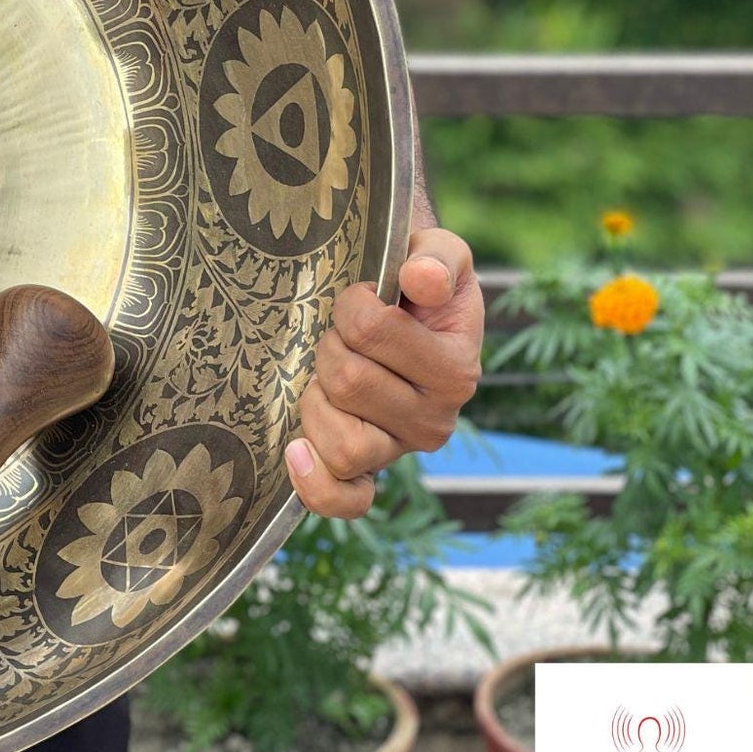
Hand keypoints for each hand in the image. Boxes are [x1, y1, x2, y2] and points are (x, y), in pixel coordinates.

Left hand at [285, 227, 483, 517]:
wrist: (401, 311)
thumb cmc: (415, 281)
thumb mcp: (437, 252)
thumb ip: (436, 258)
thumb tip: (421, 280)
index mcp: (457, 370)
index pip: (371, 331)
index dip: (350, 305)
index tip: (361, 297)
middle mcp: (436, 421)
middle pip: (346, 383)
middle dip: (329, 346)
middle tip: (341, 336)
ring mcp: (399, 450)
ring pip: (340, 441)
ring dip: (316, 398)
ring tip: (328, 374)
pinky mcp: (367, 471)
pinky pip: (344, 499)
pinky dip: (316, 485)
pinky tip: (295, 452)